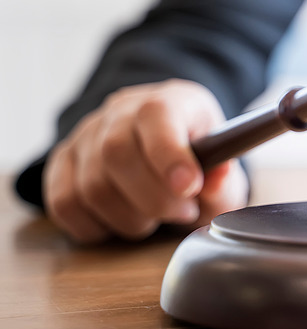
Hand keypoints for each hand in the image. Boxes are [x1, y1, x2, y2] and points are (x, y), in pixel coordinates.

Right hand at [43, 79, 248, 242]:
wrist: (169, 151)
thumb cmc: (199, 162)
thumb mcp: (223, 169)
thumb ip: (222, 179)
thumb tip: (216, 179)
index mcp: (168, 101)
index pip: (156, 115)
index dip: (169, 154)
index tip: (189, 187)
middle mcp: (120, 111)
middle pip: (116, 154)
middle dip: (154, 199)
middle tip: (184, 211)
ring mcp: (85, 135)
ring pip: (92, 187)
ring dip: (130, 218)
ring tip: (159, 217)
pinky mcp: (62, 163)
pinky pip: (65, 204)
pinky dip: (96, 226)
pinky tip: (125, 220)